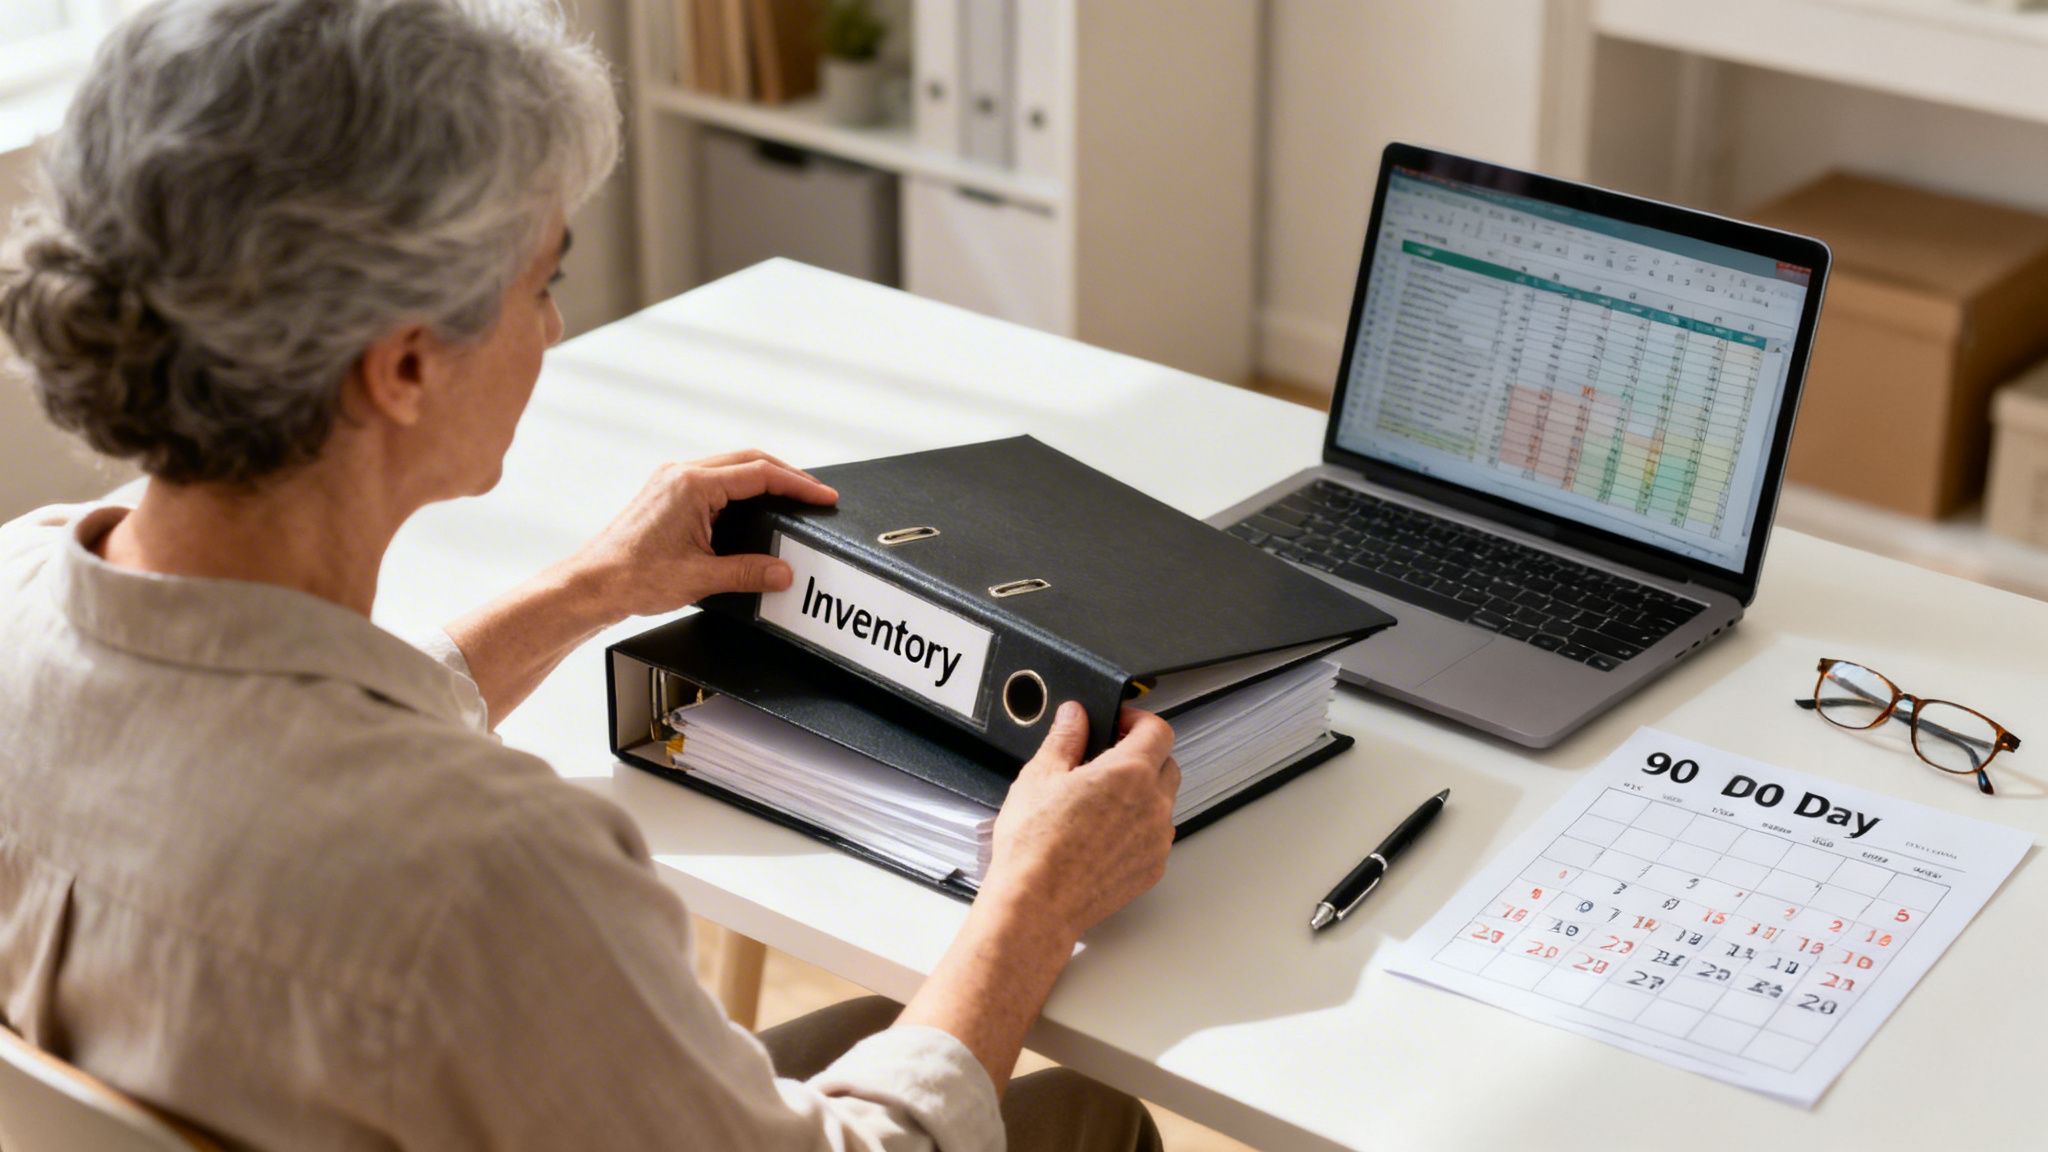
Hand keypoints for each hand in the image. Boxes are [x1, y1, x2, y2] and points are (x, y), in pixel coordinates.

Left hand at [571, 450, 836, 620]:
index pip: (760, 474)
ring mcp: (671, 481)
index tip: (822, 496)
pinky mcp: (666, 493)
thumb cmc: (631, 577)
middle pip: (749, 460)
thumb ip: (748, 573)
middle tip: (815, 494)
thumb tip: (782, 572)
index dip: (798, 485)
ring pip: (731, 466)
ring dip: (763, 478)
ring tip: (790, 497)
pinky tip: (751, 506)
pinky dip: (741, 487)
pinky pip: (714, 479)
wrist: (591, 584)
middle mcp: (681, 474)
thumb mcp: (700, 578)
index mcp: (692, 485)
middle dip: (787, 475)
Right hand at [982, 702, 1179, 945]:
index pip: (1158, 730)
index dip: (1138, 721)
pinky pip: (1155, 836)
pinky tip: (1102, 834)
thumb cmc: (1035, 846)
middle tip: (1108, 760)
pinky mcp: (1152, 868)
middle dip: (1143, 755)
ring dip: (1142, 793)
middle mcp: (1153, 805)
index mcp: (1129, 773)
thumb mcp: (1040, 776)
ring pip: (1163, 802)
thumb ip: (1065, 738)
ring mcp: (1157, 840)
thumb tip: (1075, 716)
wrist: (1037, 904)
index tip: (1119, 724)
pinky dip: (1138, 828)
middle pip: (1166, 764)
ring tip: (1101, 802)